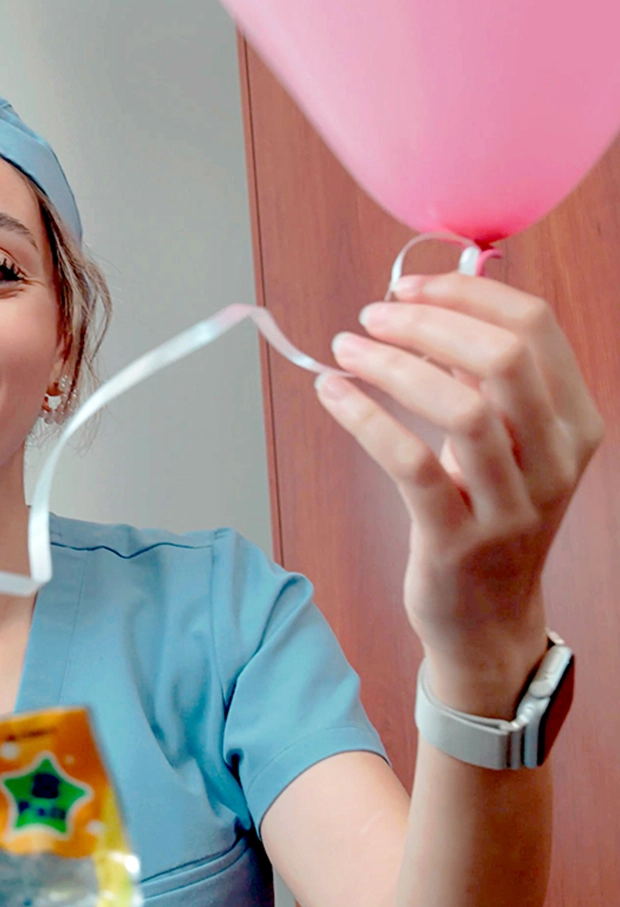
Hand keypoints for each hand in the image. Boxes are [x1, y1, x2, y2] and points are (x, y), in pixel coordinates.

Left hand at [315, 272, 602, 715]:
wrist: (486, 616)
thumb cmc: (486, 515)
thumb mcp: (505, 444)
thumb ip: (482, 379)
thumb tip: (430, 307)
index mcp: (574, 422)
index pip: (533, 326)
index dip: (463, 295)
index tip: (406, 289)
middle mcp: (556, 459)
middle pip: (502, 357)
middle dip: (426, 322)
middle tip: (370, 317)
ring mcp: (512, 504)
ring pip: (459, 407)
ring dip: (392, 365)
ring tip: (345, 349)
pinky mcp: (457, 538)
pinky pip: (410, 462)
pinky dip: (365, 416)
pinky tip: (331, 392)